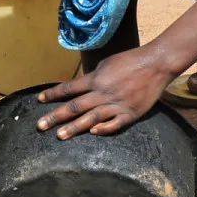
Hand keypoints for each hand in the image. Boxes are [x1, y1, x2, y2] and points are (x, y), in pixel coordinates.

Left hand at [37, 47, 175, 138]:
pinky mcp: (131, 113)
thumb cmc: (130, 61)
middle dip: (56, 116)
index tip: (40, 100)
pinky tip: (93, 132)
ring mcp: (117, 104)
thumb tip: (80, 87)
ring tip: (60, 136)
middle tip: (40, 126)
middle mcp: (104, 93)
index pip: (69, 88)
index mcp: (96, 79)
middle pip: (75, 106)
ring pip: (91, 118)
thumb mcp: (107, 63)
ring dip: (74, 127)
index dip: (53, 94)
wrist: (156, 64)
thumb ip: (93, 77)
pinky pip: (115, 124)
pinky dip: (104, 128)